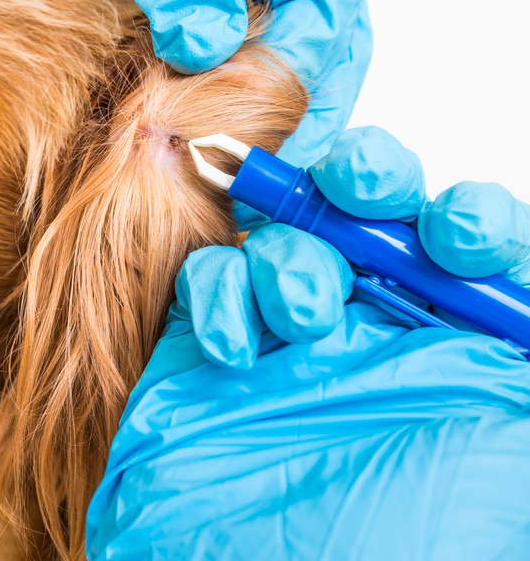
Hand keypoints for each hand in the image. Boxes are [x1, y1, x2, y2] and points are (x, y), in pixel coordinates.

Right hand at [85, 128, 529, 559]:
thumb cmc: (404, 546)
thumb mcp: (505, 460)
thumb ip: (511, 372)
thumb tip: (525, 307)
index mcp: (456, 350)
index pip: (470, 253)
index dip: (470, 223)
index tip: (463, 238)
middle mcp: (375, 332)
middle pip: (373, 217)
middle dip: (370, 182)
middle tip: (364, 190)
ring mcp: (288, 335)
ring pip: (288, 234)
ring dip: (293, 253)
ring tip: (303, 312)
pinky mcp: (211, 346)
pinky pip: (209, 279)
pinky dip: (219, 292)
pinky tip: (238, 346)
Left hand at [96, 0, 371, 166]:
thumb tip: (201, 49)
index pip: (324, 20)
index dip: (290, 88)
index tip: (251, 142)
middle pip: (332, 56)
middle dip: (303, 124)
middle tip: (264, 185)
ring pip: (306, 65)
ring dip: (283, 122)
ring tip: (249, 178)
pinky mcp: (250, 5)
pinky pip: (267, 60)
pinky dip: (252, 103)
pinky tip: (225, 136)